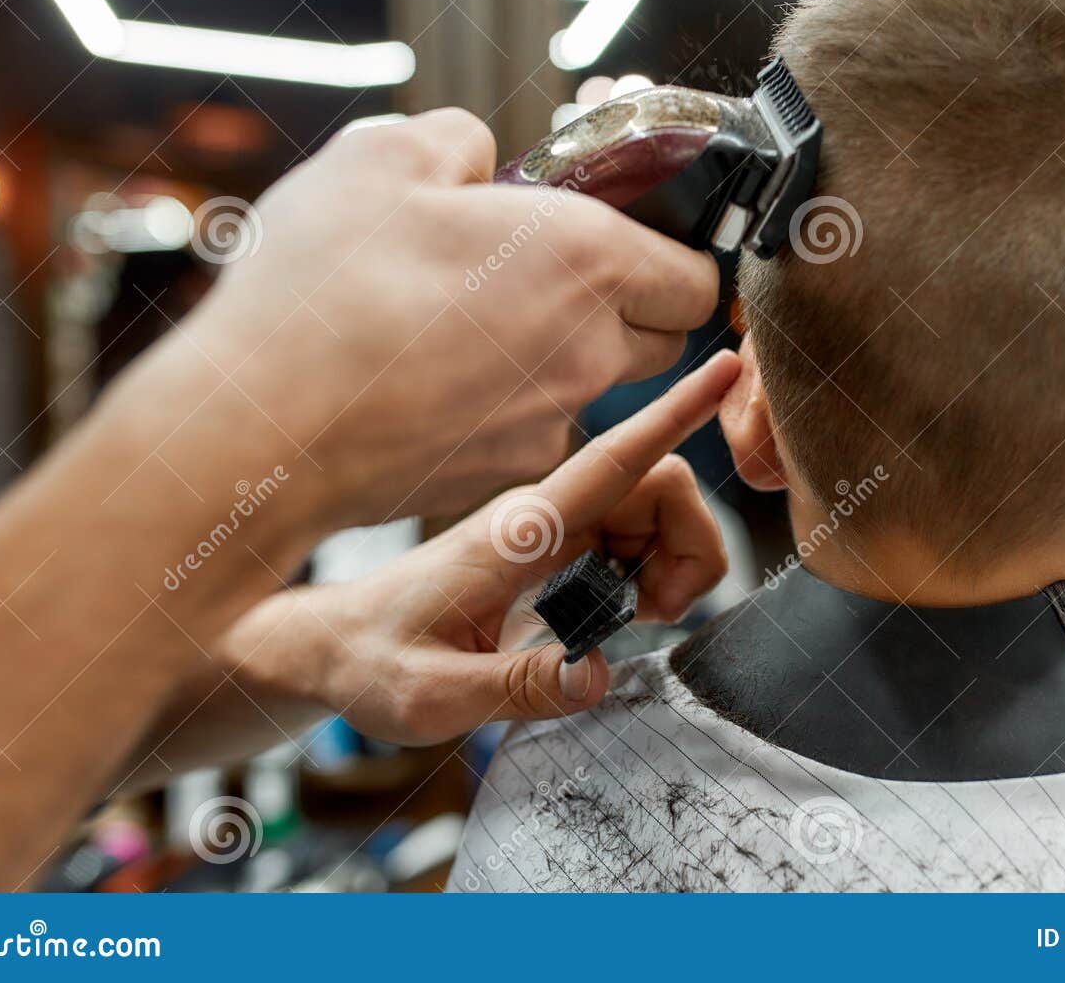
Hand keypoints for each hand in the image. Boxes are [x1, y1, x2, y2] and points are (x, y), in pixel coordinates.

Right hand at [170, 109, 719, 537]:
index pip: (696, 276)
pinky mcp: (499, 476)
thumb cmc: (323, 289)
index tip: (627, 235)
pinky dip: (502, 403)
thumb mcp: (383, 156)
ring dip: (556, 352)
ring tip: (468, 320)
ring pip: (589, 385)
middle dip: (623, 303)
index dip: (670, 251)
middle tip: (546, 270)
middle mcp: (587, 352)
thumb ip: (458, 140)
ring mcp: (547, 424)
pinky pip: (529, 429)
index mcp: (585, 260)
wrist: (261, 427)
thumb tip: (478, 159)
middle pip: (658, 337)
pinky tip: (428, 376)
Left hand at [222, 351, 739, 745]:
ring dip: (675, 565)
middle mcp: (546, 516)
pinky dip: (654, 577)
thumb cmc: (372, 660)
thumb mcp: (432, 695)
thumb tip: (596, 674)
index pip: (614, 460)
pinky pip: (637, 542)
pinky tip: (619, 616)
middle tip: (655, 616)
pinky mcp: (560, 552)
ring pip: (657, 514)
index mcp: (520, 531)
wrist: (336, 645)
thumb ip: (517, 688)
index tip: (728, 369)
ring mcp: (556, 530)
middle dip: (692, 544)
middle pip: (661, 486)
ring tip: (637, 622)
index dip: (676, 413)